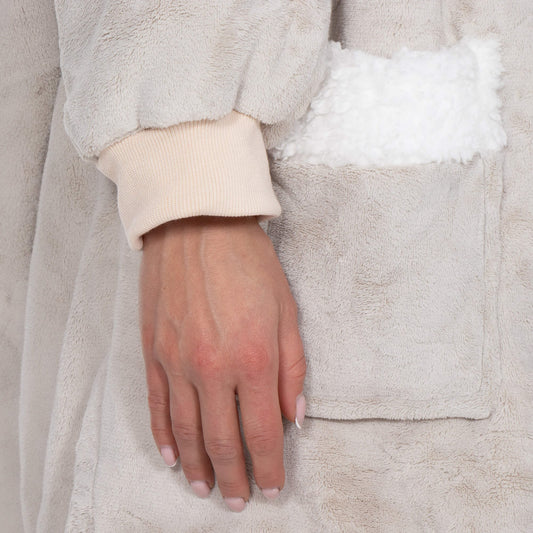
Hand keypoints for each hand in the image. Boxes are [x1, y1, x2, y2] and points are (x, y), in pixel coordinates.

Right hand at [139, 215, 306, 511]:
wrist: (198, 225)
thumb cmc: (250, 263)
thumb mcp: (288, 312)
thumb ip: (294, 369)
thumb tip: (295, 416)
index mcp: (254, 359)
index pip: (263, 432)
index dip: (269, 467)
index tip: (273, 488)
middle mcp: (212, 369)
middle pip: (222, 441)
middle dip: (235, 477)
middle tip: (241, 500)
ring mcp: (177, 362)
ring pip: (187, 432)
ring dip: (199, 467)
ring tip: (208, 489)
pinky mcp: (153, 352)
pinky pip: (157, 406)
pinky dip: (165, 437)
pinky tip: (173, 457)